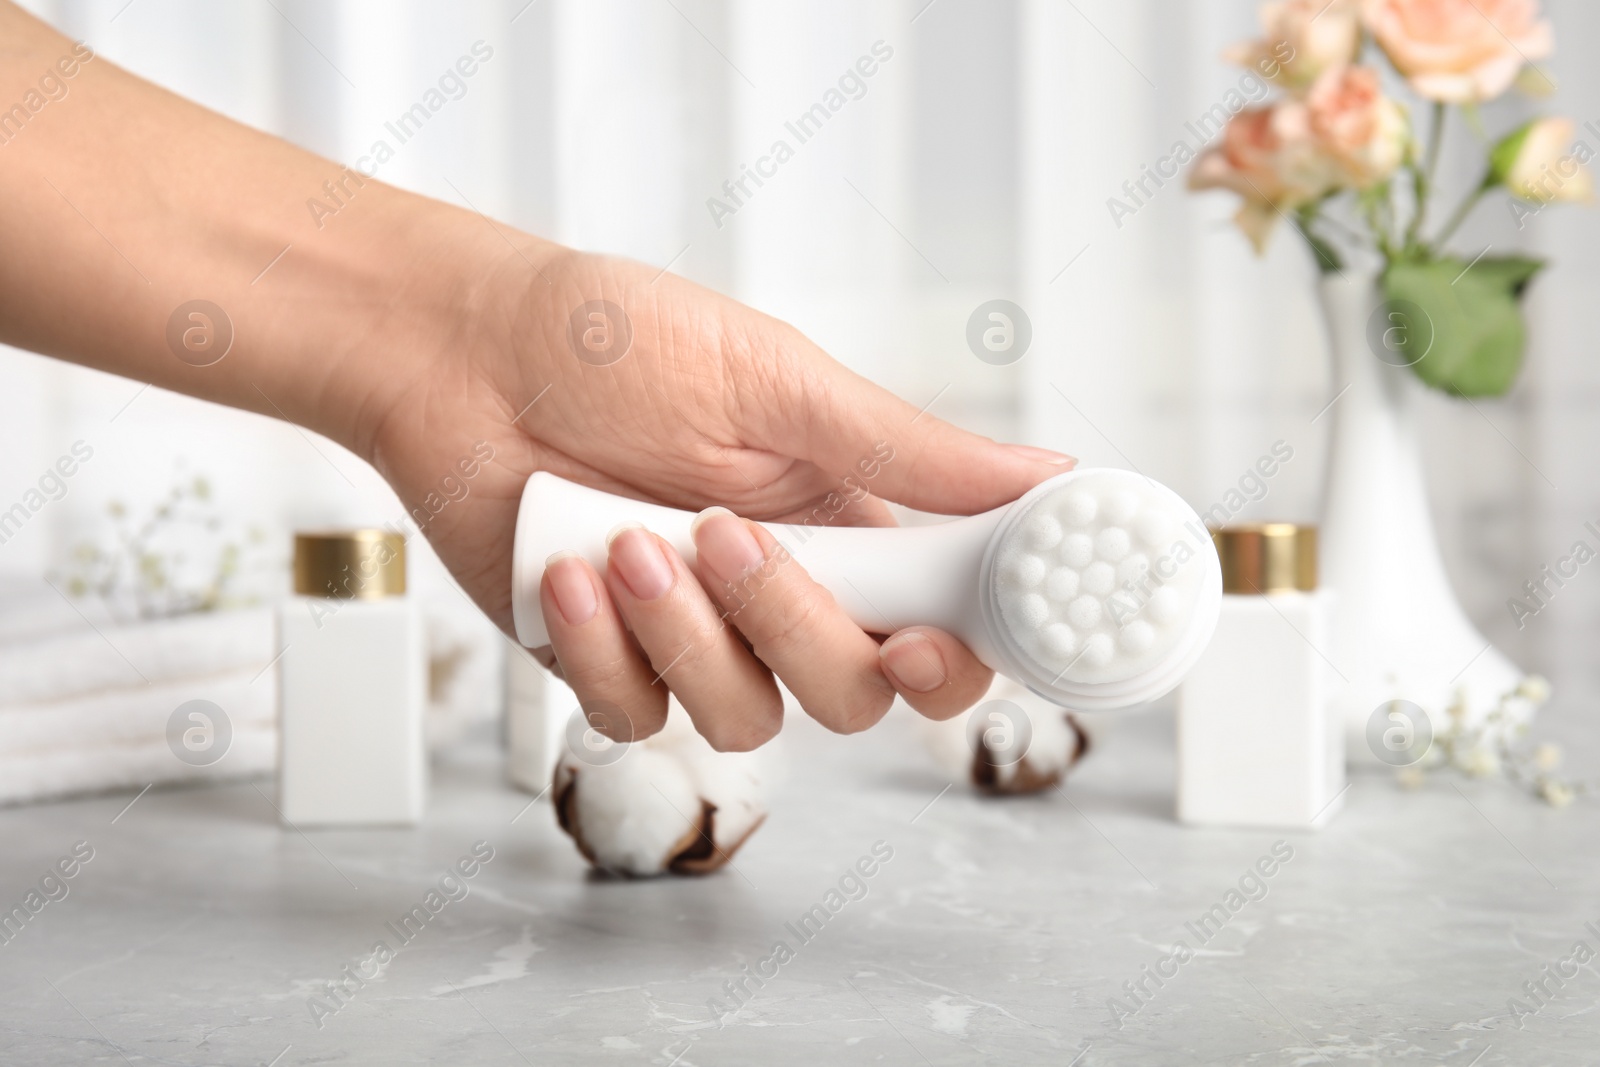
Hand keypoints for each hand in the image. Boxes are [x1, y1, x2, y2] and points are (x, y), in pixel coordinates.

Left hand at [367, 245, 1074, 749]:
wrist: (458, 354)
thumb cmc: (616, 342)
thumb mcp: (775, 381)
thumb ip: (908, 449)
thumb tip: (1047, 477)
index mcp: (849, 518)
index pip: (944, 621)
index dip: (958, 651)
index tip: (935, 637)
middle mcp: (784, 591)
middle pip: (855, 690)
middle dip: (795, 626)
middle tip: (726, 535)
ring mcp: (696, 636)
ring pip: (748, 716)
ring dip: (686, 634)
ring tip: (621, 539)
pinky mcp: (609, 663)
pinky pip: (637, 715)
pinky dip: (602, 650)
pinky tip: (566, 569)